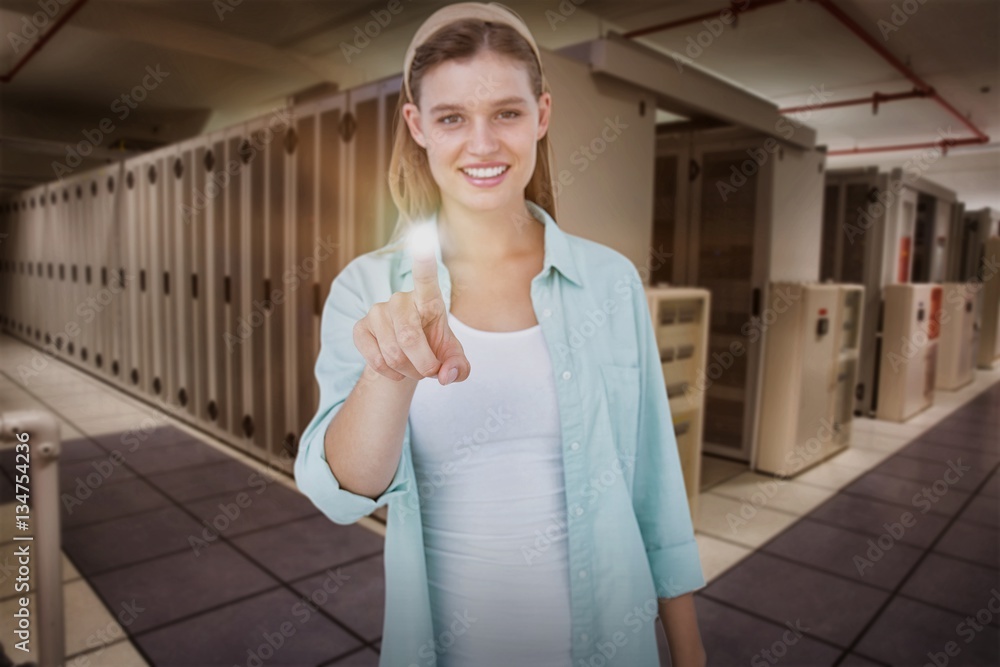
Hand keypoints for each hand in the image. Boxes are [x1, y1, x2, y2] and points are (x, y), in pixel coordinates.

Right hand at [352, 252, 470, 384]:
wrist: (406, 360)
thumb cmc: (433, 349)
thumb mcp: (452, 358)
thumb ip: (459, 367)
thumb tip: (447, 375)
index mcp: (428, 298)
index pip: (426, 277)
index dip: (423, 259)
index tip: (422, 235)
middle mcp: (400, 299)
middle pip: (408, 337)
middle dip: (423, 365)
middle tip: (430, 372)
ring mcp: (377, 311)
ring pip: (392, 353)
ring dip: (408, 372)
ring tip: (414, 369)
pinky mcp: (360, 328)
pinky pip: (376, 359)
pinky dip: (390, 374)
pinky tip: (396, 370)